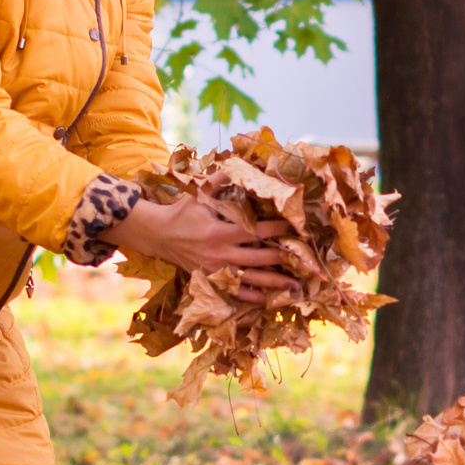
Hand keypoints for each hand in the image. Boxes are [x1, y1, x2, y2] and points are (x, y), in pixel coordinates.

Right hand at [108, 196, 294, 301]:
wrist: (158, 234)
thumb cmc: (183, 212)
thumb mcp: (200, 194)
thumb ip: (221, 181)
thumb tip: (240, 164)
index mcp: (220, 232)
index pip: (256, 231)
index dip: (277, 229)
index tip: (295, 227)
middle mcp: (221, 254)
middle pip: (259, 257)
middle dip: (283, 257)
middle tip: (305, 258)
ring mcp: (217, 270)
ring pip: (252, 279)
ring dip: (275, 282)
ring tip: (297, 285)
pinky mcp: (212, 280)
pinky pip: (235, 293)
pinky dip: (253, 297)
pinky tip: (269, 299)